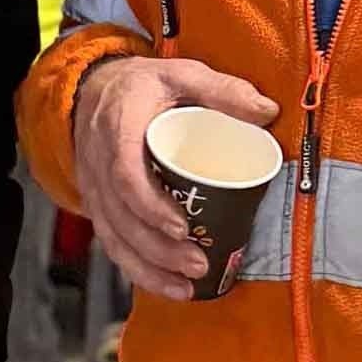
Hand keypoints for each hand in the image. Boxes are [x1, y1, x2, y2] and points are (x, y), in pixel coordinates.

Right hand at [73, 53, 278, 299]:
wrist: (93, 90)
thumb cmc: (142, 85)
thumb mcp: (181, 74)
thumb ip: (221, 90)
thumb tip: (268, 111)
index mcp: (118, 126)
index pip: (124, 174)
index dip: (149, 205)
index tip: (182, 227)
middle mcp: (98, 162)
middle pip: (121, 217)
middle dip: (157, 249)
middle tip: (197, 263)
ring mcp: (94, 188)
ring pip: (114, 237)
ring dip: (148, 267)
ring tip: (186, 287)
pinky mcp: (98, 206)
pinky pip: (112, 243)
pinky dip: (137, 270)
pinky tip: (167, 286)